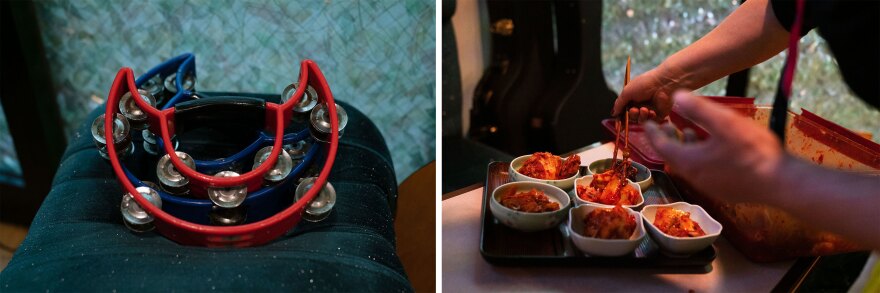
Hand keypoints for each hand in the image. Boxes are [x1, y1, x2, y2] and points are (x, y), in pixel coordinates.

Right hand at [612, 66, 679, 122]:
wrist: (663, 83)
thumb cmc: (644, 84)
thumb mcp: (627, 92)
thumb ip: (619, 104)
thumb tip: (613, 113)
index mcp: (632, 98)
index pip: (624, 110)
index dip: (621, 117)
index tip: (619, 123)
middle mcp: (641, 104)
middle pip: (632, 117)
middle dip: (632, 115)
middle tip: (634, 110)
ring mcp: (650, 110)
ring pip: (640, 120)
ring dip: (640, 116)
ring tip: (644, 109)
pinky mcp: (659, 114)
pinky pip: (651, 122)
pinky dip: (649, 118)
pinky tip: (651, 111)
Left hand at [644, 91, 785, 203]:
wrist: (782, 184)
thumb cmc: (753, 151)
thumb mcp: (724, 123)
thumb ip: (698, 109)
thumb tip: (676, 96)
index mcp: (690, 162)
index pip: (661, 146)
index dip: (652, 133)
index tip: (646, 123)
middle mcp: (695, 177)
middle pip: (673, 157)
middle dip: (667, 140)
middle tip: (665, 126)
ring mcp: (710, 187)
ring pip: (689, 165)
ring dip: (685, 148)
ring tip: (688, 132)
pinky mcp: (725, 191)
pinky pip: (703, 172)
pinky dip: (699, 157)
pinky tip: (712, 148)